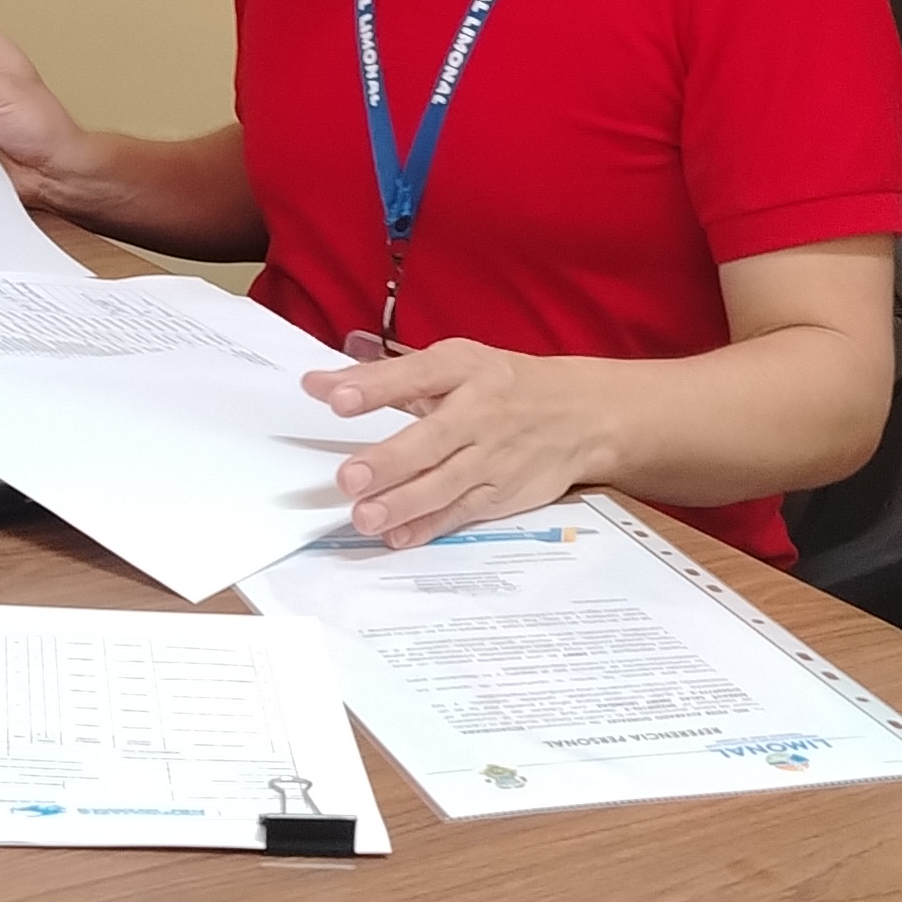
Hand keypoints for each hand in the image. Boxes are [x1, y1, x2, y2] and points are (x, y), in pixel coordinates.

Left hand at [302, 339, 619, 547]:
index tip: (335, 397)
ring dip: (403, 502)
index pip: (416, 375)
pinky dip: (429, 526)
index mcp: (465, 370)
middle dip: (390, 460)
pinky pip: (461, 512)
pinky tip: (398, 536)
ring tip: (364, 517)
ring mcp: (493, 457)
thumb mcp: (454, 365)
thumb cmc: (503, 385)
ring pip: (445, 483)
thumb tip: (317, 383)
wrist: (583, 415)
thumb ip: (383, 377)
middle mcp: (481, 412)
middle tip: (350, 478)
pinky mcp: (501, 494)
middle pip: (433, 439)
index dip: (376, 387)